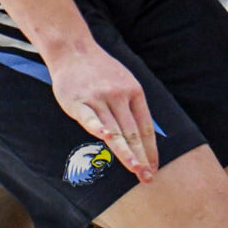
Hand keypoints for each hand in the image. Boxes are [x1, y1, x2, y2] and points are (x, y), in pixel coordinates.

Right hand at [50, 40, 157, 180]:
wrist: (73, 50)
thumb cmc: (99, 70)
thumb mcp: (125, 81)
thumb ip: (132, 106)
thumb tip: (143, 134)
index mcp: (134, 92)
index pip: (145, 127)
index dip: (151, 149)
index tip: (154, 168)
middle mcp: (119, 96)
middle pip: (132, 132)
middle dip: (141, 157)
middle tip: (148, 177)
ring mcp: (99, 98)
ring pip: (115, 129)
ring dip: (126, 151)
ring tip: (135, 169)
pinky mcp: (78, 101)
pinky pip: (89, 118)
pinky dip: (98, 128)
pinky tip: (106, 138)